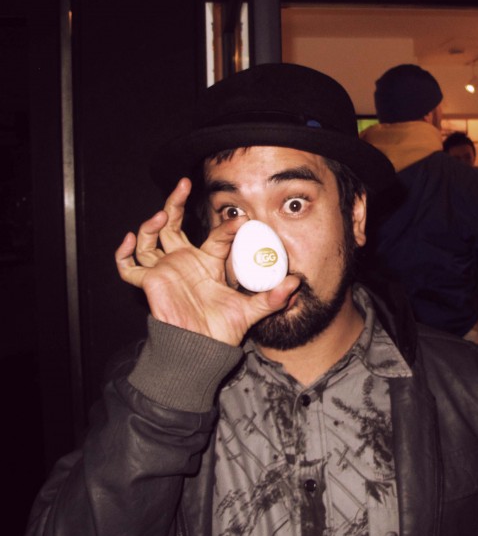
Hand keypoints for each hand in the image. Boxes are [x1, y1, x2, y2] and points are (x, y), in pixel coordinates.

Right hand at [115, 178, 299, 345]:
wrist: (200, 351)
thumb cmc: (222, 331)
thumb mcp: (250, 311)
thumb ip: (271, 298)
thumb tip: (295, 284)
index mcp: (208, 263)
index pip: (216, 237)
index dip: (227, 228)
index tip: (242, 222)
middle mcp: (185, 261)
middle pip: (174, 225)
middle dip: (176, 203)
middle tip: (184, 184)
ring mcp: (165, 270)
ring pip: (150, 239)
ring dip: (152, 224)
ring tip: (162, 214)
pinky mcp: (149, 282)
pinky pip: (128, 267)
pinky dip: (123, 254)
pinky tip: (129, 239)